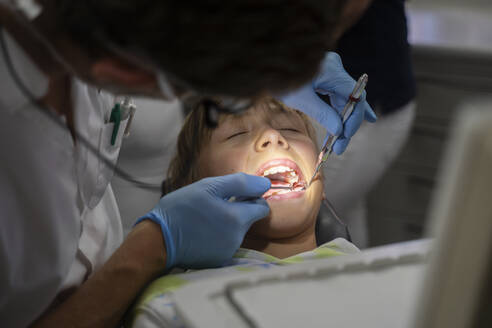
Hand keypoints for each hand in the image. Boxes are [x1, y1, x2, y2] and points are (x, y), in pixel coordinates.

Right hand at [135, 173, 270, 268]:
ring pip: (237, 230)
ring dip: (227, 222)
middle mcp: (237, 238)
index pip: (262, 208)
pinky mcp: (218, 261)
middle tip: (215, 204)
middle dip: (238, 210)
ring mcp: (228, 251)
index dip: (252, 198)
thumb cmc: (181, 209)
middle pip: (249, 219)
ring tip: (205, 217)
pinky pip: (226, 243)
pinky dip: (218, 235)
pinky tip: (202, 231)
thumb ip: (240, 184)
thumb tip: (265, 184)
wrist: (158, 241)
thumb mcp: (208, 187)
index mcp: (238, 219)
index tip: (237, 194)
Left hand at [279, 52, 376, 153]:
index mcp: (333, 70)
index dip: (353, 120)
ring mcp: (331, 71)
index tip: (345, 138)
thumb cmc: (279, 77)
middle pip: (351, 100)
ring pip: (344, 100)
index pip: (355, 97)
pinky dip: (339, 111)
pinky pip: (336, 96)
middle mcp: (336, 68)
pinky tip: (347, 124)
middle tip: (339, 147)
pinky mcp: (324, 76)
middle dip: (347, 124)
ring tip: (339, 142)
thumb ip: (322, 114)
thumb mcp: (300, 99)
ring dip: (341, 121)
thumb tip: (339, 130)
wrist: (264, 63)